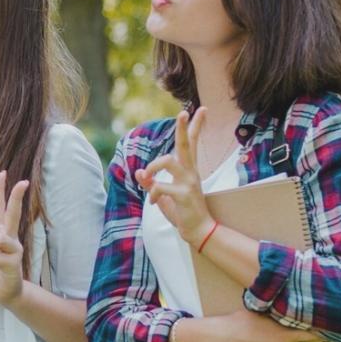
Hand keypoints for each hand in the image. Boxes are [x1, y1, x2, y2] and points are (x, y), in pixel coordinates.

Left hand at [135, 107, 214, 244]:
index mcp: (188, 170)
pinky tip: (153, 202)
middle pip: (186, 144)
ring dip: (152, 167)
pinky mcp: (183, 194)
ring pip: (168, 161)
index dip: (196, 126)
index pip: (192, 143)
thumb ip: (151, 184)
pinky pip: (161, 186)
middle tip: (183, 112)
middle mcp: (190, 172)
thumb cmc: (183, 212)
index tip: (202, 109)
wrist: (198, 231)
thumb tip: (138, 173)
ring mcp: (188, 183)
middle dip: (183, 128)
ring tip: (149, 177)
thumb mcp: (164, 197)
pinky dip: (153, 192)